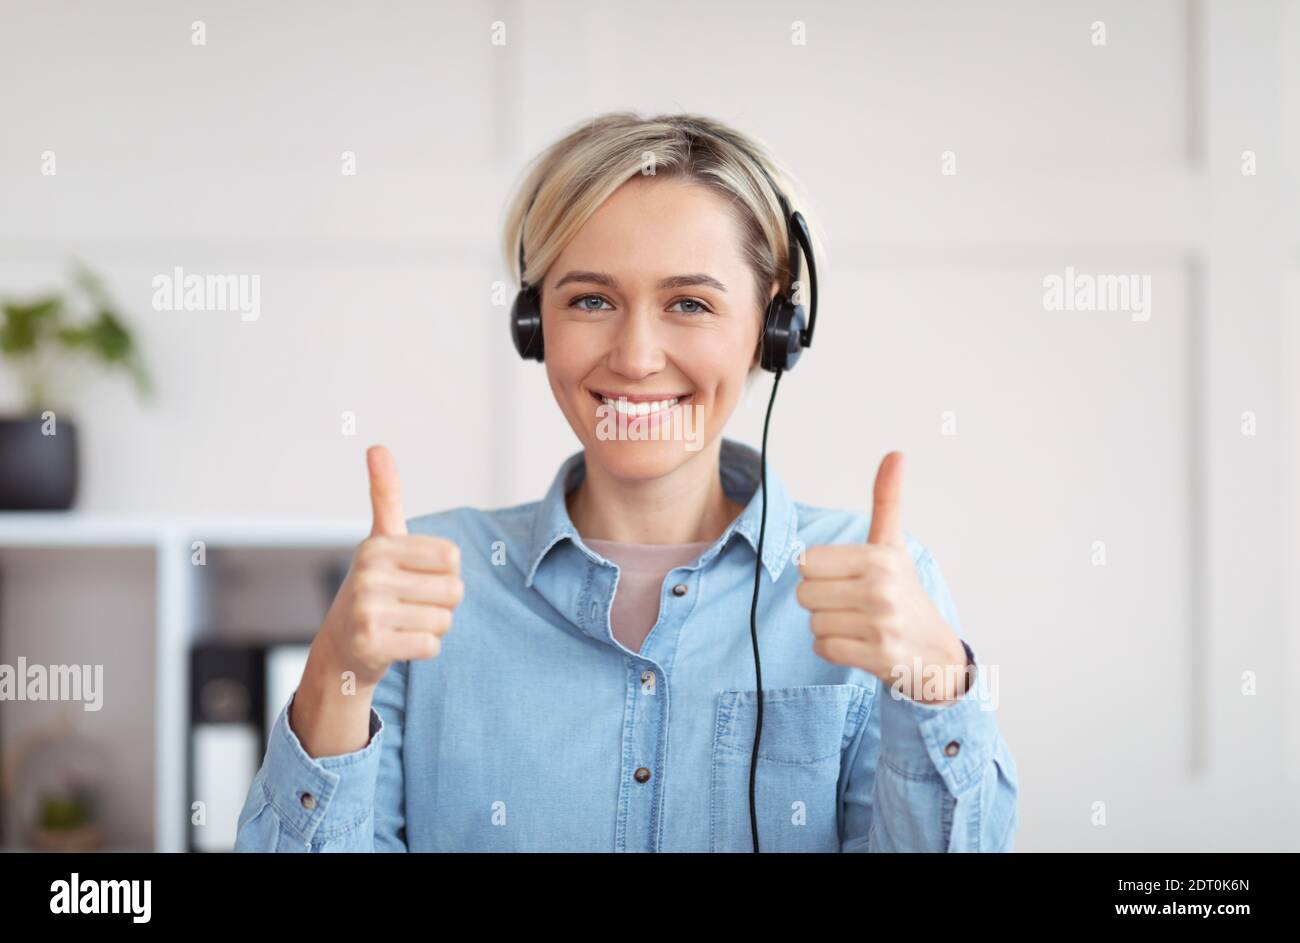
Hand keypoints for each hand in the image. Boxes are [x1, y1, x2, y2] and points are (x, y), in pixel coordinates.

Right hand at [313, 445, 464, 688]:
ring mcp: (367, 611)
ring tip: (403, 624)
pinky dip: (423, 649)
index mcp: (378, 545)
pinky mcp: (372, 645)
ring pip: (444, 620)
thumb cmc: (373, 589)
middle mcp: (369, 575)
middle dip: (441, 604)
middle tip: (410, 606)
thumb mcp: (380, 541)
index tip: (415, 577)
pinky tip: (398, 644)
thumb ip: (385, 495)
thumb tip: (377, 447)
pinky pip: (431, 646)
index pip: (452, 558)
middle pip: (453, 591)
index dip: (444, 573)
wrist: (340, 649)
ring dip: (432, 628)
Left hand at [796, 451, 968, 703]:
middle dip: (821, 602)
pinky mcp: (878, 656)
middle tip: (851, 604)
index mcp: (880, 558)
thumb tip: (896, 454)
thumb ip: (887, 501)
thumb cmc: (906, 595)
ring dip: (828, 627)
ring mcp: (882, 625)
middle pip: (805, 594)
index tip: (844, 578)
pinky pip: (824, 648)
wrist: (937, 654)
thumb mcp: (894, 546)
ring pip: (813, 623)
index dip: (818, 573)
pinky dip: (833, 649)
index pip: (806, 563)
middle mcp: (882, 589)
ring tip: (858, 624)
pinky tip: (858, 644)